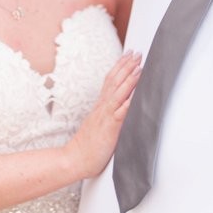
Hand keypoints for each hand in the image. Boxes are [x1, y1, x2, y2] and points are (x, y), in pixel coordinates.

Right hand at [65, 50, 141, 178]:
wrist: (74, 159)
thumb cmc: (87, 145)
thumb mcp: (98, 124)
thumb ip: (107, 113)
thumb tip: (118, 105)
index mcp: (100, 106)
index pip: (110, 80)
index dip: (120, 66)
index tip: (128, 55)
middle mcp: (102, 107)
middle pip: (115, 81)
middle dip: (126, 66)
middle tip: (136, 53)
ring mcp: (105, 116)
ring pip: (118, 93)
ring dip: (129, 79)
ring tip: (139, 67)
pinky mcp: (110, 128)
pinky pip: (121, 113)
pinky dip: (128, 103)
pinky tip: (136, 95)